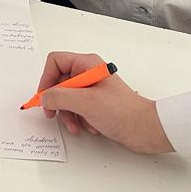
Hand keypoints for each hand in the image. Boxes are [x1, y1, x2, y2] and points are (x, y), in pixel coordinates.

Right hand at [36, 52, 173, 154]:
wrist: (146, 129)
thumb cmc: (123, 112)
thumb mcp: (85, 102)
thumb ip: (58, 97)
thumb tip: (44, 98)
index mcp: (87, 64)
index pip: (56, 62)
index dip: (46, 79)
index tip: (44, 96)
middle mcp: (89, 73)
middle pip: (59, 82)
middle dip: (57, 101)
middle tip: (53, 114)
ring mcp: (93, 89)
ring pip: (67, 97)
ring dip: (68, 114)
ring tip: (75, 126)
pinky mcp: (97, 103)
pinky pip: (78, 108)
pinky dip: (79, 119)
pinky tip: (89, 127)